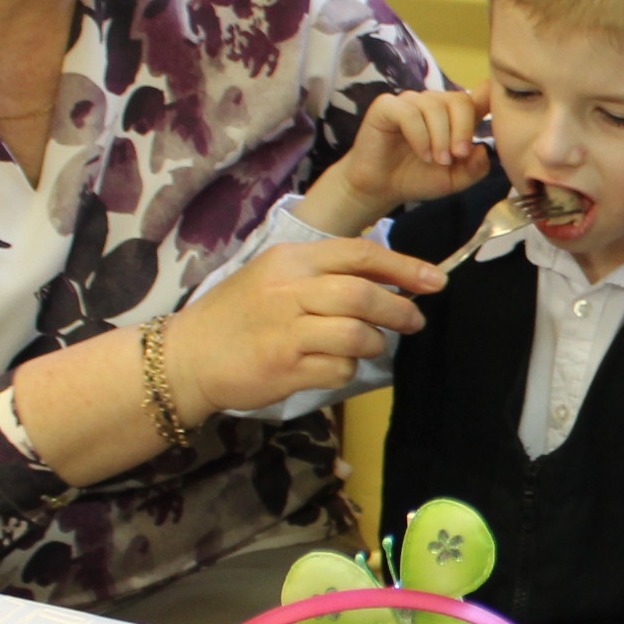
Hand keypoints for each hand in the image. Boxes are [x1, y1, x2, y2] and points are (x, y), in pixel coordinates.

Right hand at [169, 236, 442, 412]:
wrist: (188, 356)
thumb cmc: (238, 315)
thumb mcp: (275, 276)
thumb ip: (324, 272)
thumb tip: (388, 277)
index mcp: (290, 260)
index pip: (359, 254)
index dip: (404, 266)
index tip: (436, 280)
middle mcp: (288, 290)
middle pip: (363, 294)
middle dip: (400, 309)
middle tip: (414, 320)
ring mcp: (286, 331)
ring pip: (357, 333)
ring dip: (375, 342)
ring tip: (371, 345)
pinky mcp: (285, 368)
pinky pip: (340, 369)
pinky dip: (348, 370)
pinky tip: (334, 366)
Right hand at [303, 86, 488, 234]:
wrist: (382, 188)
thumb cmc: (418, 178)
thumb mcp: (455, 179)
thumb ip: (475, 168)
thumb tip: (483, 149)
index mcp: (454, 116)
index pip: (478, 95)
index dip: (492, 93)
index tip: (500, 98)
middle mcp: (434, 104)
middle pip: (459, 100)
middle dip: (463, 130)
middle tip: (457, 156)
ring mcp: (410, 102)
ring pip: (435, 106)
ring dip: (440, 137)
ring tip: (437, 160)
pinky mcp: (387, 106)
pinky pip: (410, 112)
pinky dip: (420, 135)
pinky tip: (422, 154)